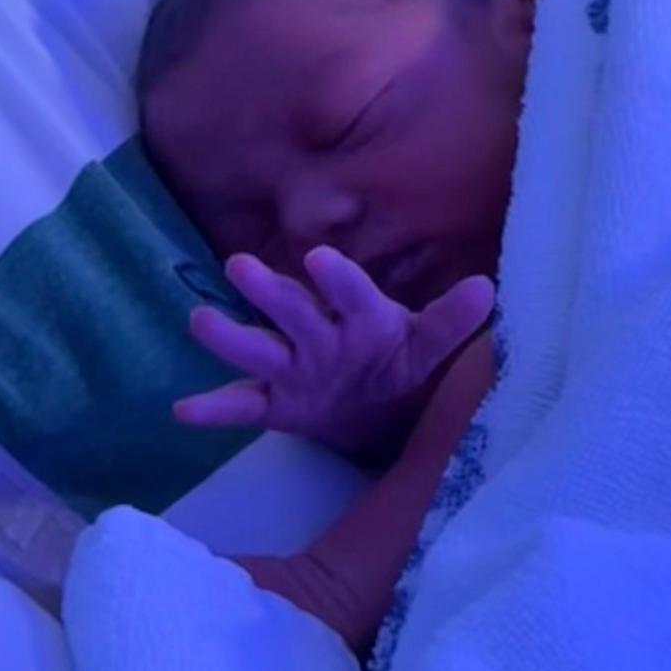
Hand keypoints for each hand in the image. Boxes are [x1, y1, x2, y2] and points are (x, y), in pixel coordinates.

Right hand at [173, 245, 496, 456]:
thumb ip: (450, 322)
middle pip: (292, 309)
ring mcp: (292, 365)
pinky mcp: (274, 402)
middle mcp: (319, 332)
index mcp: (361, 315)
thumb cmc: (400, 361)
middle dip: (269, 292)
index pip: (351, 292)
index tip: (320, 260)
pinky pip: (242, 404)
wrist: (378, 407)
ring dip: (230, 337)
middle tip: (240, 267)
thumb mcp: (428, 346)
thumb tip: (487, 289)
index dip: (338, 280)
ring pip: (258, 347)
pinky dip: (214, 408)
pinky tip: (183, 410)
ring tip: (200, 322)